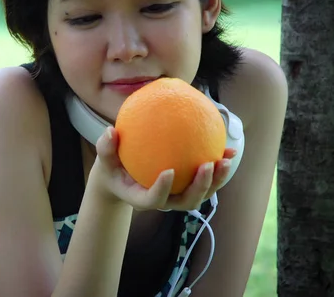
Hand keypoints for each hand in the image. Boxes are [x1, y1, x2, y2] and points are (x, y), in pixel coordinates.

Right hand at [90, 127, 235, 211]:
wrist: (122, 179)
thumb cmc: (112, 168)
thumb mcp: (104, 159)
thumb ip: (105, 148)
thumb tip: (110, 131)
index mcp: (142, 198)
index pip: (153, 200)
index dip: (162, 189)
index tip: (169, 171)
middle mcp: (164, 200)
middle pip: (186, 201)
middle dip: (200, 187)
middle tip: (207, 166)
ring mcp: (177, 196)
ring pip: (201, 194)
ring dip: (216, 180)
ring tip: (226, 159)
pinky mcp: (187, 187)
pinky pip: (206, 181)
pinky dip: (218, 168)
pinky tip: (229, 149)